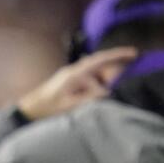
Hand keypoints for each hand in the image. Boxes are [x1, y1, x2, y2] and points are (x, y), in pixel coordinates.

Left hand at [17, 47, 137, 120]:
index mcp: (75, 74)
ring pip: (95, 74)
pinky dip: (96, 85)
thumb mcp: (70, 105)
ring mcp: (71, 75)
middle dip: (114, 69)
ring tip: (103, 93)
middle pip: (100, 65)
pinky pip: (88, 79)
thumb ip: (89, 98)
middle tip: (126, 76)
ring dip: (104, 82)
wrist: (29, 109)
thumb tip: (107, 91)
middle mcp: (74, 71)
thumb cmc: (48, 108)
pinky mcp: (70, 81)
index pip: (100, 60)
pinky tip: (98, 94)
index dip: (118, 55)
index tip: (134, 53)